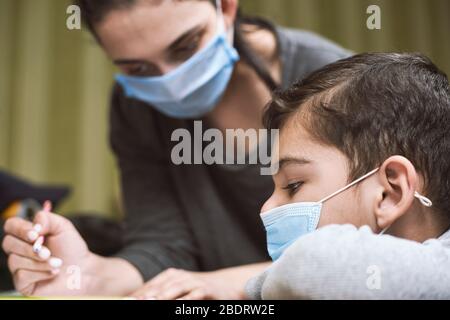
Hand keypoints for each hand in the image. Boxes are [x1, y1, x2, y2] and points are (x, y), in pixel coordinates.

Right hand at [2, 209, 90, 295]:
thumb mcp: (63, 227)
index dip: (20, 229)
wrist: (82, 269)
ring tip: (57, 263)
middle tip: (48, 252)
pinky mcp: (22, 282)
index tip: (36, 234)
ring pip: (15, 261)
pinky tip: (52, 273)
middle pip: (8, 243)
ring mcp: (19, 266)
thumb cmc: (71, 248)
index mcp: (27, 233)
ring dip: (40, 262)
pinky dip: (40, 273)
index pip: (11, 225)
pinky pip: (21, 275)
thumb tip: (34, 226)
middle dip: (30, 249)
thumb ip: (47, 219)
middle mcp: (20, 249)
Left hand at [131, 268, 245, 299]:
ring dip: (162, 296)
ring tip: (151, 301)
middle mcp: (180, 277)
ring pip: (175, 289)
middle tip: (134, 302)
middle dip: (146, 296)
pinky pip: (193, 296)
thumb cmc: (196, 290)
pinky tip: (178, 307)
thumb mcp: (178, 289)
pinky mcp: (205, 290)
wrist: (225, 285)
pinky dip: (185, 301)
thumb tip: (139, 299)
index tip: (125, 302)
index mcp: (169, 276)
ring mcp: (193, 282)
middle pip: (159, 287)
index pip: (149, 286)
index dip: (137, 295)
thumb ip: (160, 293)